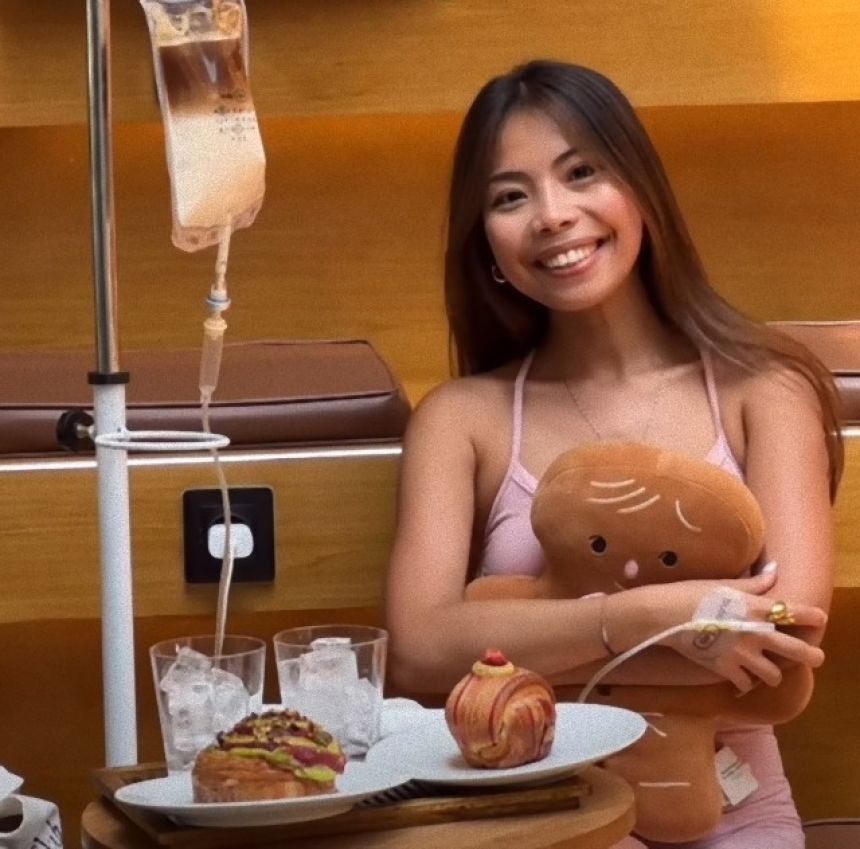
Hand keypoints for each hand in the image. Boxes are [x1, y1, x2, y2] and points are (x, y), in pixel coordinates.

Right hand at [660, 571, 825, 691]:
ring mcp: (741, 654)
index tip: (819, 618)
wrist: (663, 615)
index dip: (813, 616)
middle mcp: (755, 633)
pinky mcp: (725, 669)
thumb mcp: (723, 584)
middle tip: (815, 657)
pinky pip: (746, 683)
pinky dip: (746, 681)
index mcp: (756, 608)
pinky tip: (743, 676)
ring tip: (772, 669)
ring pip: (774, 674)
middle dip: (811, 655)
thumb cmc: (691, 593)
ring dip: (774, 672)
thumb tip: (775, 570)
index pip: (796, 613)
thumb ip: (754, 582)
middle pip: (797, 650)